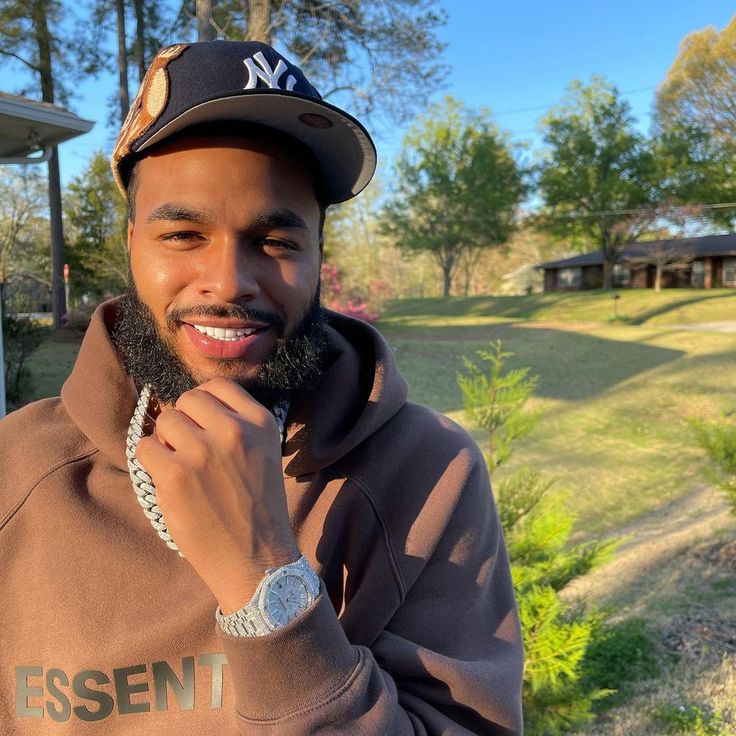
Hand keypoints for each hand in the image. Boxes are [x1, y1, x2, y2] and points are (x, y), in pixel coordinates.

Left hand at [136, 378, 298, 613]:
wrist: (255, 557)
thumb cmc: (258, 506)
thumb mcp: (265, 452)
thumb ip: (239, 424)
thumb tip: (193, 405)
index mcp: (260, 422)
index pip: (218, 386)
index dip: (203, 402)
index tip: (200, 421)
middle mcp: (232, 431)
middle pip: (187, 400)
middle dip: (183, 420)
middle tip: (188, 447)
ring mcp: (202, 451)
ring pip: (164, 421)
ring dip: (166, 441)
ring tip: (179, 465)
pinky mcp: (175, 475)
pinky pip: (145, 447)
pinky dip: (151, 462)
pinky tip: (168, 479)